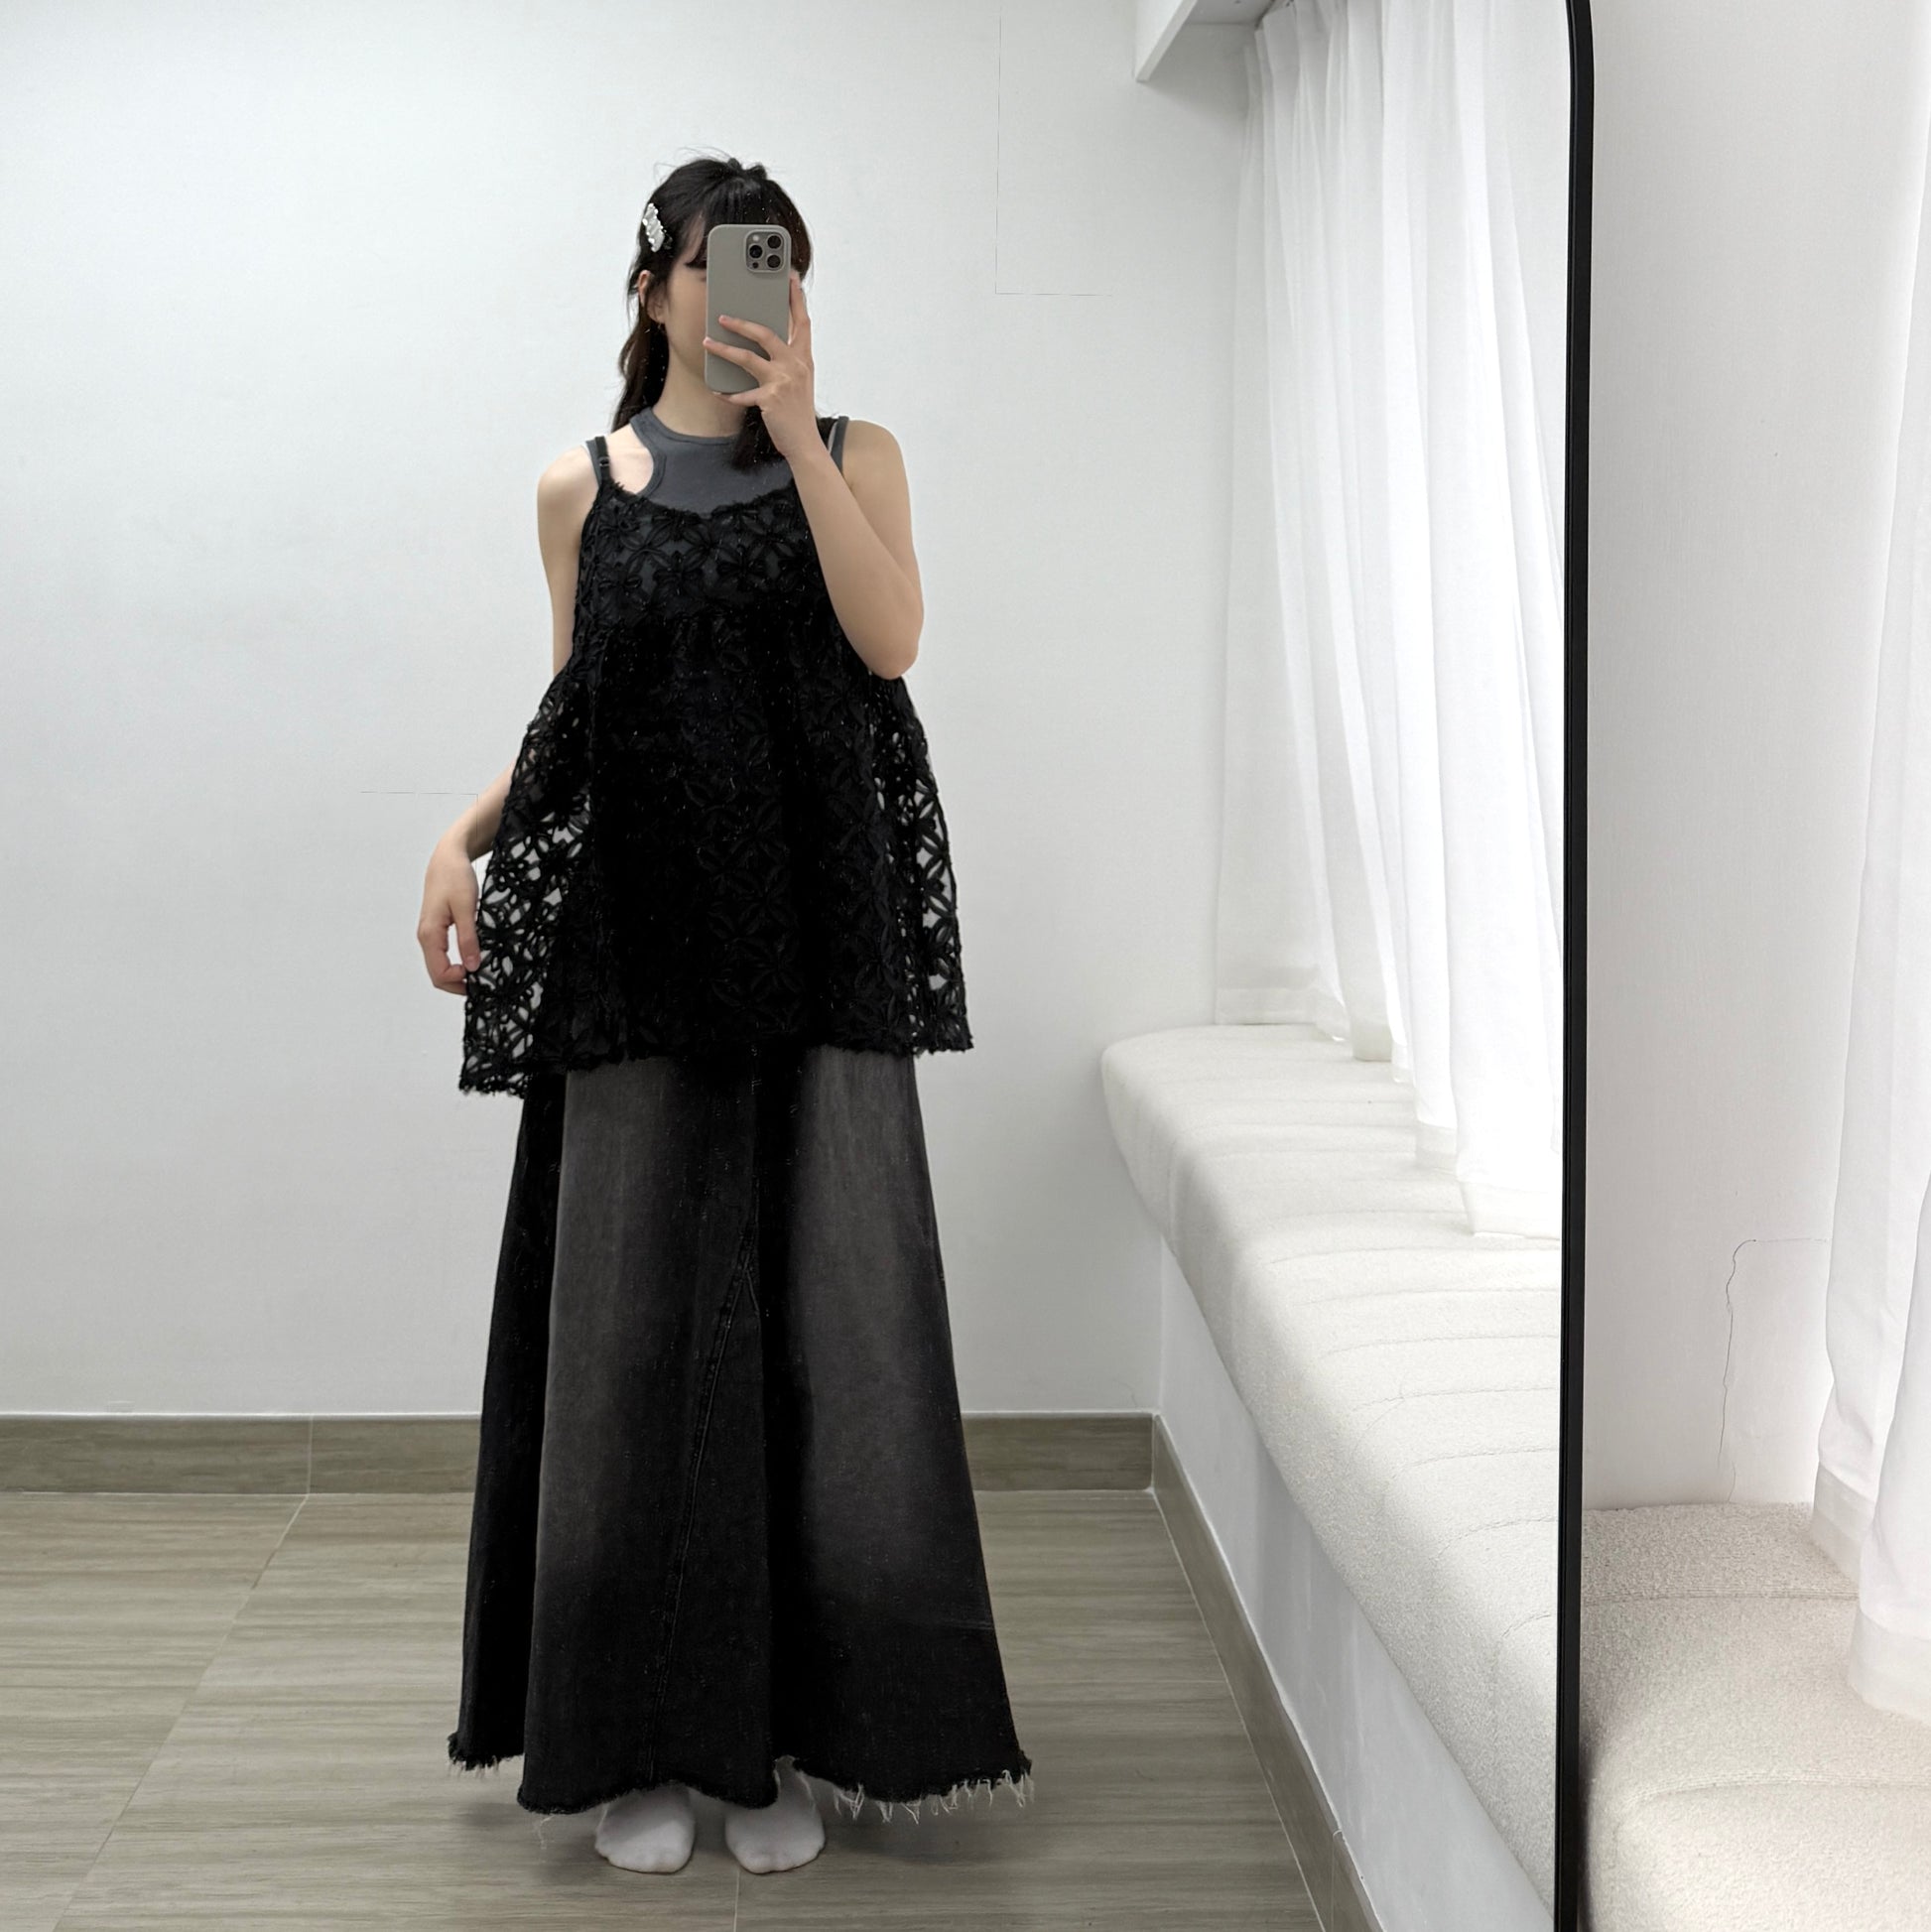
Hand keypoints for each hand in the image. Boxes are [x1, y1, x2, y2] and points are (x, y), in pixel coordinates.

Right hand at [419, 837, 480, 994]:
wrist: (448, 857)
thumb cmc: (454, 877)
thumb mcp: (466, 908)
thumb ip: (469, 938)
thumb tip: (473, 965)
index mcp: (429, 934)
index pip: (439, 973)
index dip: (459, 981)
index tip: (479, 976)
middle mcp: (426, 937)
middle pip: (437, 975)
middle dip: (458, 984)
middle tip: (483, 983)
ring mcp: (430, 934)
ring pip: (440, 966)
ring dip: (458, 974)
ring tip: (481, 974)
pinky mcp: (437, 930)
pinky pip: (443, 955)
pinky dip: (457, 963)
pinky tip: (473, 960)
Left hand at [703, 271, 816, 462]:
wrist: (805, 444)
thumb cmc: (797, 412)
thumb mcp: (798, 381)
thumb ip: (785, 361)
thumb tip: (761, 343)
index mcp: (804, 359)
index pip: (802, 322)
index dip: (796, 299)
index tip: (790, 278)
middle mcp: (795, 366)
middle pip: (767, 333)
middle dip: (742, 322)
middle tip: (722, 316)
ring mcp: (782, 382)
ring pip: (748, 357)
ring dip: (724, 349)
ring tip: (708, 343)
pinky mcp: (770, 399)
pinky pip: (742, 393)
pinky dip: (728, 393)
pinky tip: (717, 390)